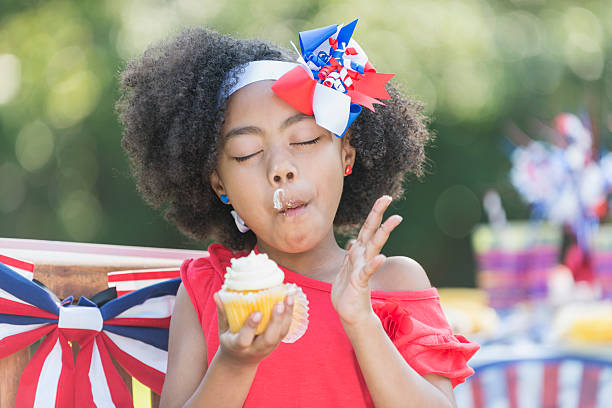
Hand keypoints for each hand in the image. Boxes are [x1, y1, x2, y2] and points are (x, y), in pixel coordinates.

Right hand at [213, 292, 293, 366]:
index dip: (251, 326)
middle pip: (269, 338)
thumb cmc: (230, 341)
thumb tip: (217, 294)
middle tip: (279, 304)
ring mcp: (269, 347)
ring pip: (281, 334)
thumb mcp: (223, 331)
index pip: (245, 339)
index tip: (257, 312)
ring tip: (289, 297)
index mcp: (239, 347)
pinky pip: (286, 329)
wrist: (241, 362)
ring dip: (286, 315)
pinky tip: (291, 300)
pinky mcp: (277, 343)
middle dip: (275, 321)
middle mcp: (256, 349)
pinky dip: (290, 315)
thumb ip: (222, 314)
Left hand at [331, 195, 402, 326]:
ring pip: (373, 246)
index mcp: (358, 252)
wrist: (350, 314)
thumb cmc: (347, 292)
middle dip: (378, 214)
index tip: (384, 198)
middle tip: (388, 197)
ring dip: (384, 232)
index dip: (374, 213)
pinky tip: (382, 257)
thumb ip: (351, 255)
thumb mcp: (345, 269)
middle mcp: (363, 257)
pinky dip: (374, 264)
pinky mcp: (360, 282)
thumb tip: (354, 242)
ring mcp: (363, 268)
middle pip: (371, 231)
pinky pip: (367, 271)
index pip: (367, 228)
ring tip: (395, 219)